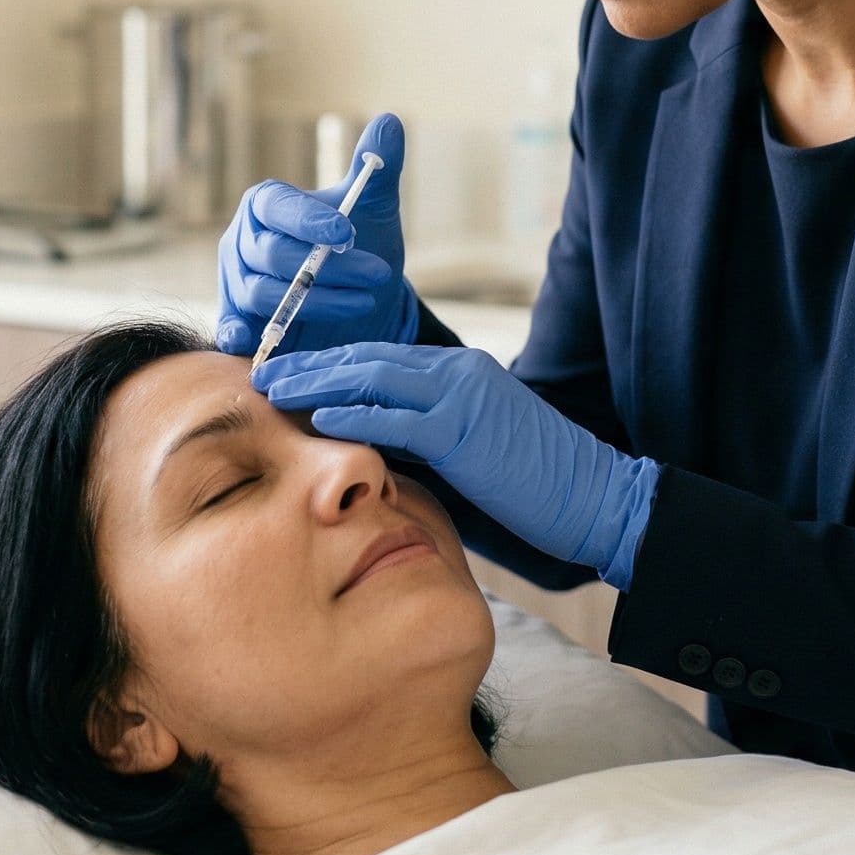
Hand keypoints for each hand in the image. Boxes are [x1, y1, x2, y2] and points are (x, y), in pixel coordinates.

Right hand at [215, 113, 419, 357]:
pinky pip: (233, 328)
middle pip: (271, 254)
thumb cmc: (362, 245)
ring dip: (317, 300)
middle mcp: (242, 240)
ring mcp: (236, 282)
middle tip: (377, 273)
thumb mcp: (374, 207)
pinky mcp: (238, 321)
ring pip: (264, 293)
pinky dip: (242, 336)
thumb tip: (390, 121)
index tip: (347, 231)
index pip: (276, 206)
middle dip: (326, 267)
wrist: (364, 301)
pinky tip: (258, 343)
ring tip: (363, 301)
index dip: (308, 219)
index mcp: (266, 204)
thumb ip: (378, 166)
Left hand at [253, 343, 655, 580]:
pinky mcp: (465, 428)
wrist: (594, 497)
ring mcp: (462, 395)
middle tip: (260, 371)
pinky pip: (397, 416)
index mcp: (458, 372)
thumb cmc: (533, 487)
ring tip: (272, 387)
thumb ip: (424, 439)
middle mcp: (457, 371)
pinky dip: (354, 413)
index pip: (378, 358)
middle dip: (309, 363)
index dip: (328, 364)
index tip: (285, 373)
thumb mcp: (470, 451)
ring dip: (317, 380)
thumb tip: (370, 448)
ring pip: (373, 376)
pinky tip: (319, 416)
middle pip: (366, 357)